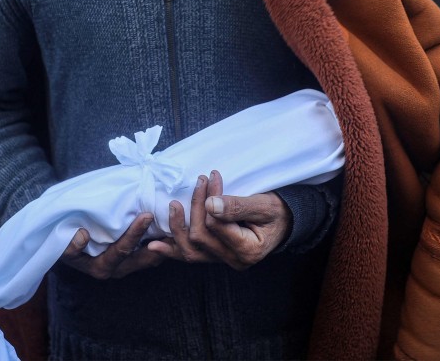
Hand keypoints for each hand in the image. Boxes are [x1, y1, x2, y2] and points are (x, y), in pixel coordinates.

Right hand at [60, 213, 164, 278]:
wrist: (67, 245)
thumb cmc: (65, 243)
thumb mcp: (62, 245)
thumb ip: (70, 244)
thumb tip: (83, 236)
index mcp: (101, 267)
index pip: (122, 250)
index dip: (135, 234)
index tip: (146, 216)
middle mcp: (118, 269)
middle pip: (143, 257)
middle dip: (159, 242)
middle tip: (174, 226)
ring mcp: (128, 265)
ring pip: (152, 257)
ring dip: (165, 245)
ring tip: (181, 228)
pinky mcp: (134, 258)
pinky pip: (152, 251)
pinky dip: (162, 242)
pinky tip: (174, 228)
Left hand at [147, 170, 291, 270]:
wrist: (285, 222)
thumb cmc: (277, 211)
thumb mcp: (264, 204)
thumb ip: (237, 206)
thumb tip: (210, 204)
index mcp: (247, 250)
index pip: (216, 227)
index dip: (209, 200)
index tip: (212, 177)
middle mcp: (234, 261)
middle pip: (201, 238)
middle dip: (196, 207)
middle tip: (199, 181)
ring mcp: (223, 261)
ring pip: (191, 251)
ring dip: (177, 229)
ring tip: (171, 207)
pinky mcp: (215, 256)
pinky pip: (191, 255)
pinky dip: (172, 250)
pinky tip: (154, 245)